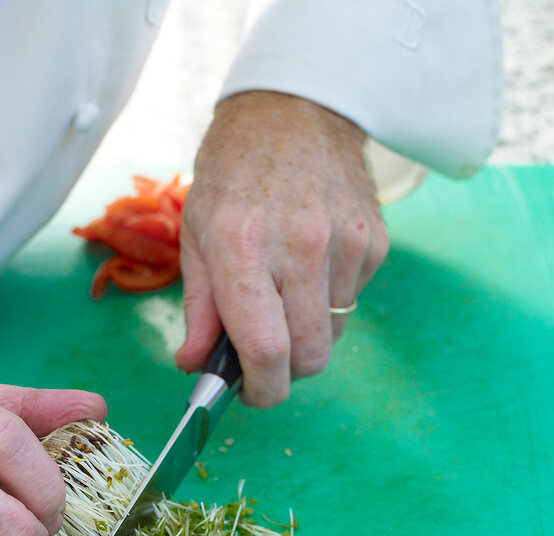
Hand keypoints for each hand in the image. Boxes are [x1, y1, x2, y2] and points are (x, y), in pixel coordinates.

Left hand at [176, 91, 388, 406]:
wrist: (296, 108)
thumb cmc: (234, 173)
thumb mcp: (197, 235)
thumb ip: (199, 309)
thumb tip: (195, 366)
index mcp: (244, 246)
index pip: (266, 350)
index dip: (261, 390)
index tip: (250, 393)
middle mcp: (301, 246)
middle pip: (310, 357)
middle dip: (285, 373)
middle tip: (263, 357)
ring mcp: (345, 242)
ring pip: (334, 336)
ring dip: (307, 336)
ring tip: (284, 296)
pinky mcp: (373, 239)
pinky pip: (352, 302)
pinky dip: (329, 303)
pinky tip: (310, 267)